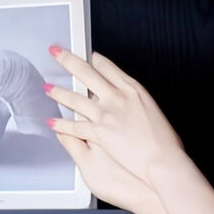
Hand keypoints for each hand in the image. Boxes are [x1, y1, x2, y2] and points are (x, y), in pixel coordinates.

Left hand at [45, 48, 184, 210]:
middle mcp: (117, 97)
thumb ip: (138, 101)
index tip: (89, 58)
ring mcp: (106, 114)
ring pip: (75, 98)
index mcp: (133, 89)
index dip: (95, 61)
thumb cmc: (164, 142)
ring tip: (48, 88)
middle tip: (56, 52)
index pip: (108, 68)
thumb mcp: (154, 110)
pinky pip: (74, 127)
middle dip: (67, 60)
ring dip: (58, 92)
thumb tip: (131, 102)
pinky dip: (61, 125)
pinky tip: (53, 123)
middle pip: (86, 73)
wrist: (163, 161)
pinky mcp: (99, 132)